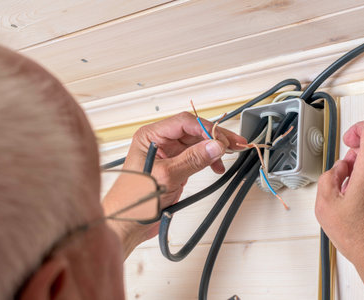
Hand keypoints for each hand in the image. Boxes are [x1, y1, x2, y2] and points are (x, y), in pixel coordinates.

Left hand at [103, 112, 245, 257]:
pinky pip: (196, 158)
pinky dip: (208, 161)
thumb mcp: (166, 176)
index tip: (222, 140)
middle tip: (235, 143)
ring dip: (214, 149)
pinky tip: (217, 166)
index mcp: (150, 136)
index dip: (206, 129)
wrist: (128, 224)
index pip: (184, 122)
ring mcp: (168, 155)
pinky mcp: (175, 167)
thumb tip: (215, 146)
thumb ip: (193, 160)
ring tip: (231, 154)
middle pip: (193, 131)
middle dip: (215, 137)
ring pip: (197, 144)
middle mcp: (159, 142)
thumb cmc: (134, 200)